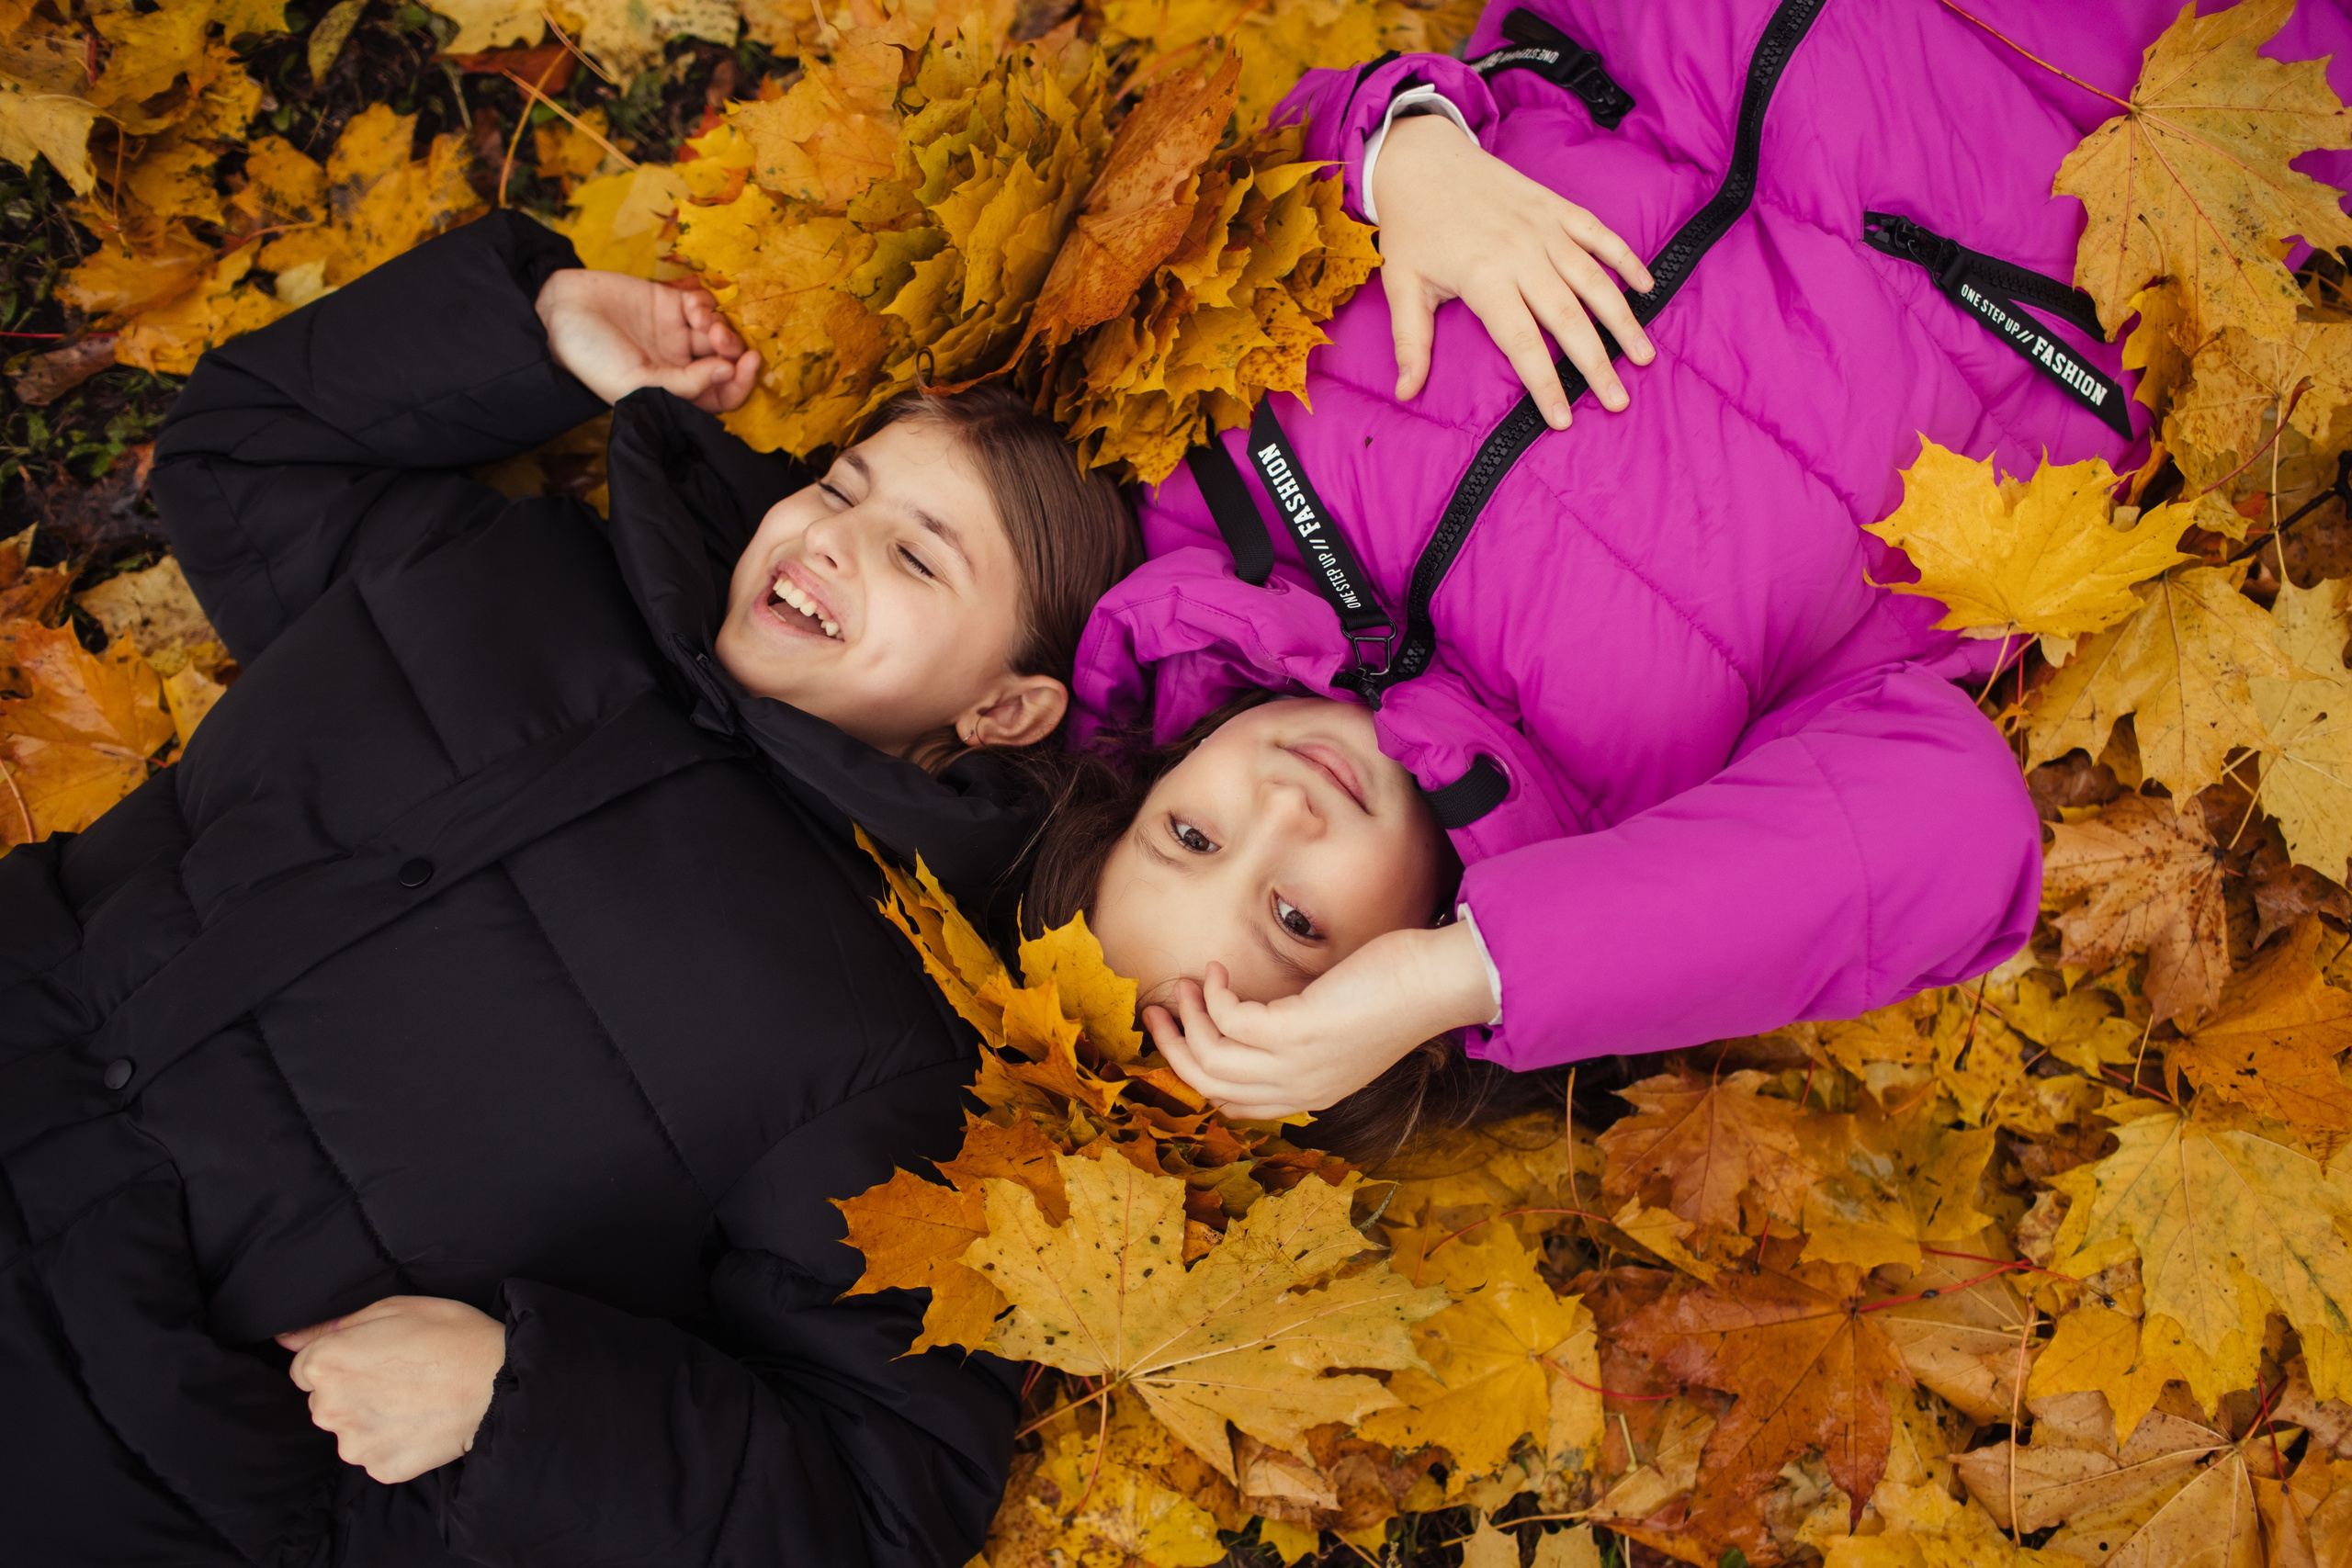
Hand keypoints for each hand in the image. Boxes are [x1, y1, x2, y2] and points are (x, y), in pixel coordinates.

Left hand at [278, 1296, 506, 1483]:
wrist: (501, 1384)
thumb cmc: (452, 1335)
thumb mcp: (395, 1309)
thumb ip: (334, 1325)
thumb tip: (287, 1338)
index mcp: (327, 1363)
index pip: (306, 1366)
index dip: (341, 1357)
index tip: (375, 1355)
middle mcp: (329, 1408)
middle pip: (325, 1399)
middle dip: (352, 1388)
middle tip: (400, 1374)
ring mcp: (354, 1444)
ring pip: (350, 1429)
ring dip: (370, 1417)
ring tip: (415, 1399)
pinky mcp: (380, 1469)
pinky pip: (375, 1454)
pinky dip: (393, 1441)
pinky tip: (421, 1422)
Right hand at [535, 268, 760, 411]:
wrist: (557, 314)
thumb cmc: (590, 358)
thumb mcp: (635, 381)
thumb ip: (684, 383)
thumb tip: (728, 372)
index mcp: (674, 392)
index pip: (721, 394)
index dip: (741, 383)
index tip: (750, 365)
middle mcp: (680, 365)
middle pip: (727, 361)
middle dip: (733, 350)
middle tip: (719, 338)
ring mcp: (676, 333)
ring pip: (718, 331)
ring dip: (720, 325)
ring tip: (702, 320)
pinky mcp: (668, 303)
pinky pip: (702, 304)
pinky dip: (705, 303)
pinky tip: (691, 305)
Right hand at [1144, 923, 1499, 1118]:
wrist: (1434, 984)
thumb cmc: (1393, 996)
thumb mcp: (1339, 1033)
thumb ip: (1300, 1042)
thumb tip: (1252, 1024)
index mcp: (1309, 1094)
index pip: (1232, 1104)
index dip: (1194, 1073)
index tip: (1176, 1035)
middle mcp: (1300, 1088)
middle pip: (1208, 1086)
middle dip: (1173, 1047)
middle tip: (1156, 1010)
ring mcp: (1297, 1065)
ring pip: (1211, 1058)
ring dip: (1187, 1018)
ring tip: (1184, 983)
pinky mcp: (1297, 1032)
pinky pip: (1229, 1020)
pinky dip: (1214, 993)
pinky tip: (1219, 970)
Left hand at [1372, 114, 1654, 429]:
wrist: (1422, 158)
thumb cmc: (1412, 226)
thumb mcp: (1402, 284)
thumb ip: (1410, 341)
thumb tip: (1406, 392)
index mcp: (1484, 277)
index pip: (1520, 341)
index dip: (1543, 382)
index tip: (1561, 418)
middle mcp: (1521, 253)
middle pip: (1567, 316)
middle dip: (1595, 362)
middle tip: (1618, 400)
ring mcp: (1544, 228)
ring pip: (1593, 279)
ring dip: (1621, 319)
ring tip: (1642, 356)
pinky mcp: (1556, 207)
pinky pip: (1599, 235)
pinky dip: (1626, 259)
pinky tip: (1647, 288)